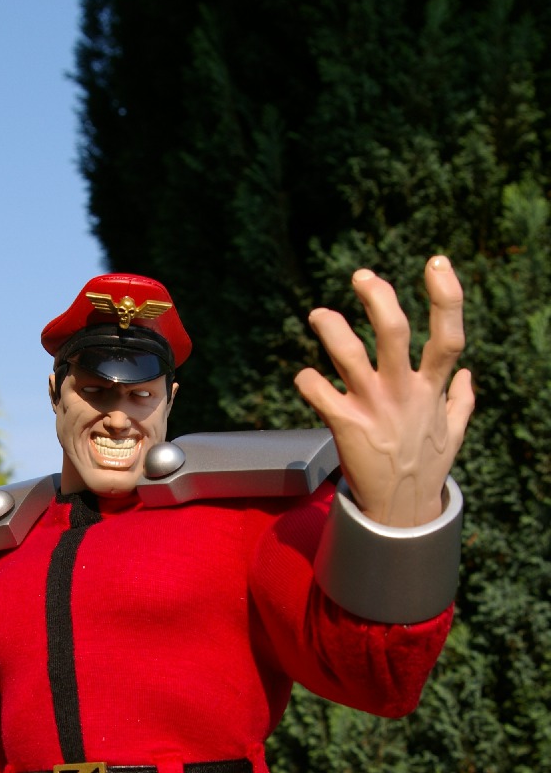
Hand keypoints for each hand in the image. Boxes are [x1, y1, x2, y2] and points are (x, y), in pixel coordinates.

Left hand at [295, 255, 473, 526]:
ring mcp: (373, 407)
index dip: (446, 296)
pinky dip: (306, 380)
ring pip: (349, 356)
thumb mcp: (453, 434)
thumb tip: (468, 377)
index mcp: (431, 389)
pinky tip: (304, 377)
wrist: (399, 509)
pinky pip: (319, 392)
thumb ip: (460, 402)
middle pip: (394, 333)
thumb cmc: (424, 467)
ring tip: (318, 315)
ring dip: (331, 329)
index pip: (448, 336)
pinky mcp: (345, 425)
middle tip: (361, 277)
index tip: (437, 262)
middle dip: (377, 298)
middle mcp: (403, 392)